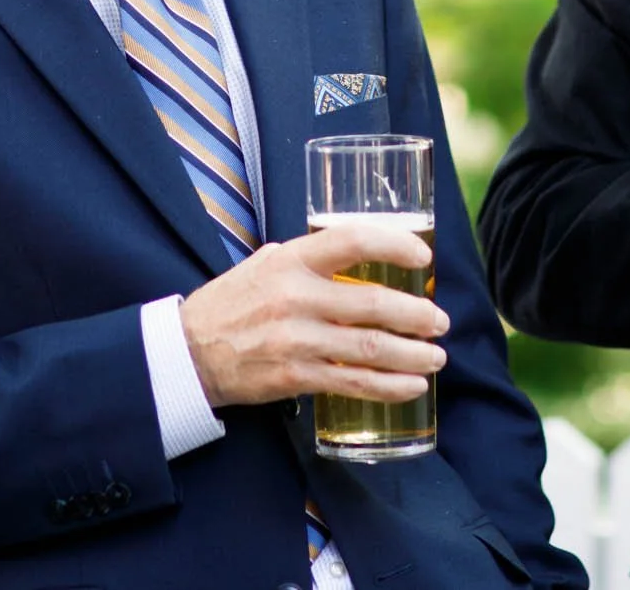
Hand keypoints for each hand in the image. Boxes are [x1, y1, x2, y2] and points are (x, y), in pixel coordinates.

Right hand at [179, 224, 448, 408]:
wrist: (189, 352)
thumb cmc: (231, 303)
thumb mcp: (263, 264)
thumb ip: (306, 258)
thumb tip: (353, 251)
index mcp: (291, 260)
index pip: (352, 241)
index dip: (395, 245)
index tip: (423, 257)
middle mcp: (296, 297)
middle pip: (373, 304)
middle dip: (417, 315)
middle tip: (440, 321)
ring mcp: (296, 340)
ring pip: (369, 349)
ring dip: (412, 355)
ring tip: (437, 357)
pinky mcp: (294, 376)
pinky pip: (352, 383)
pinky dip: (388, 387)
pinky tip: (412, 386)